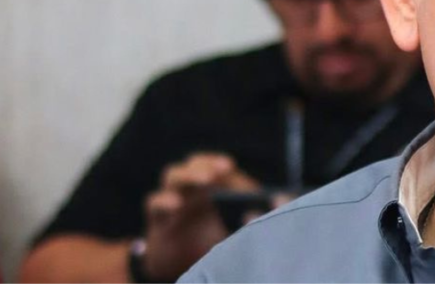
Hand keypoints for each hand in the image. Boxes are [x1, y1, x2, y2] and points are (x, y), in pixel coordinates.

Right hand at [141, 152, 259, 280]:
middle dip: (205, 164)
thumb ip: (263, 215)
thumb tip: (279, 201)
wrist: (194, 274)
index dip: (219, 163)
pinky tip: (175, 205)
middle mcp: (194, 189)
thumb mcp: (244, 231)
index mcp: (216, 187)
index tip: (228, 166)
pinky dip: (163, 201)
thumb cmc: (222, 245)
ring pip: (174, 176)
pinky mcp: (159, 220)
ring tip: (204, 180)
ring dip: (187, 175)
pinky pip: (155, 203)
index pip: (215, 166)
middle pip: (195, 165)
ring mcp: (175, 201)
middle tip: (218, 171)